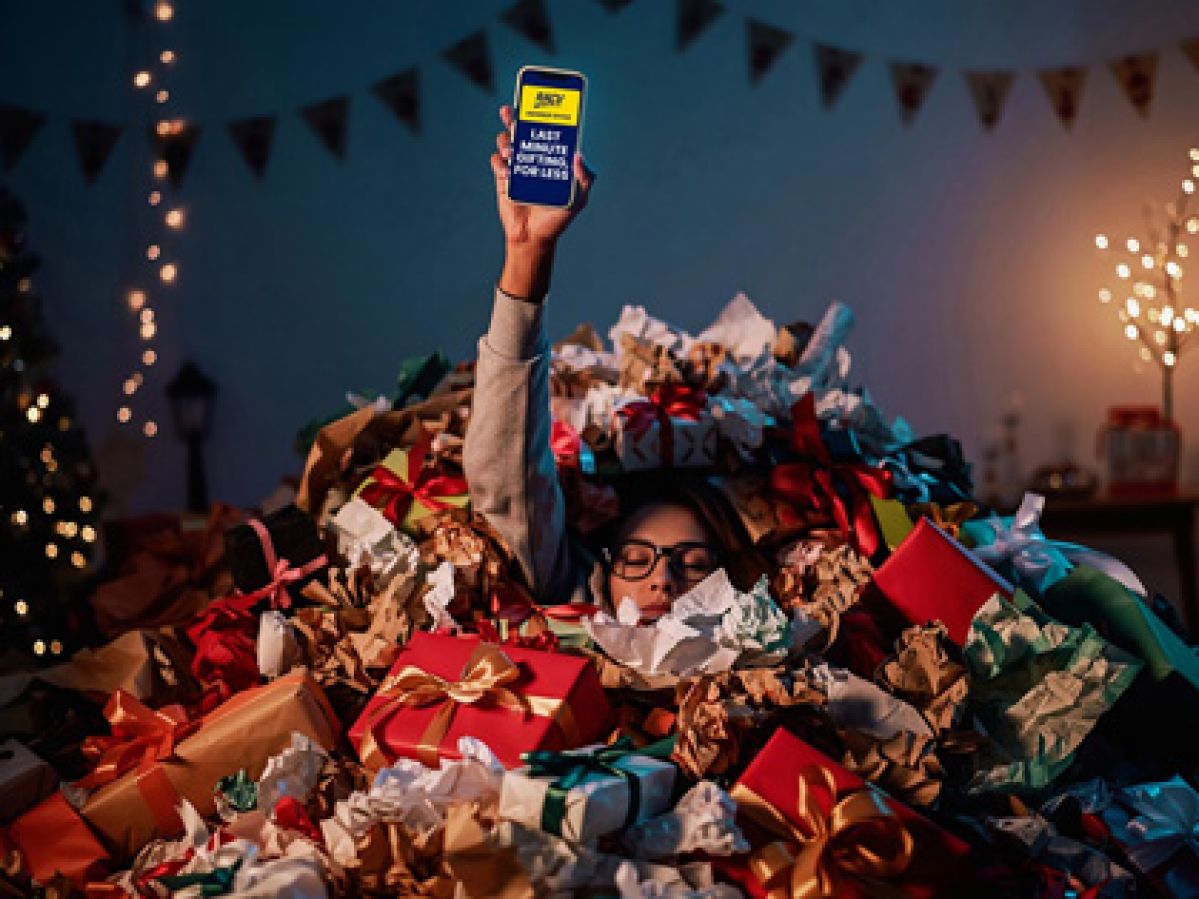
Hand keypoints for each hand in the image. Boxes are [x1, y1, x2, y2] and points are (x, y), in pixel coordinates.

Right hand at [491, 104, 594, 249]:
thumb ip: (584, 179)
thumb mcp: (578, 199)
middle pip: (521, 129)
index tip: (538, 101)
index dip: (541, 114)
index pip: (546, 130)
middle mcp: (533, 156)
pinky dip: (499, 162)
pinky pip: (496, 161)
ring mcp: (517, 165)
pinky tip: (506, 171)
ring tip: (510, 150)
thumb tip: (579, 156)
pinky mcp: (503, 177)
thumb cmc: (558, 217)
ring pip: (506, 142)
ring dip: (505, 140)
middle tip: (511, 112)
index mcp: (551, 157)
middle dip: (514, 116)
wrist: (533, 237)